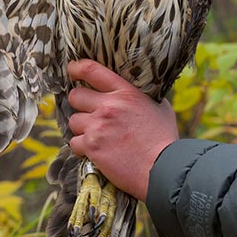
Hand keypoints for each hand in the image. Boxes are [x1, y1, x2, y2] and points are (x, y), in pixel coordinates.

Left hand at [66, 60, 178, 200]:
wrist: (162, 168)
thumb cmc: (164, 139)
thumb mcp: (159, 107)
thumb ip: (142, 96)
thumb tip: (136, 90)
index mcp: (125, 92)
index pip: (92, 70)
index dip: (77, 68)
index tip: (72, 71)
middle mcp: (108, 106)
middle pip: (75, 96)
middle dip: (80, 105)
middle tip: (89, 114)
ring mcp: (98, 126)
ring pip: (74, 121)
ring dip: (82, 128)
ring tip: (97, 137)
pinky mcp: (92, 146)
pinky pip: (74, 143)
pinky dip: (82, 148)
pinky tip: (95, 152)